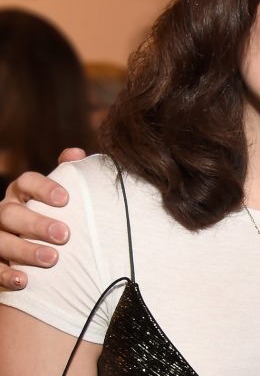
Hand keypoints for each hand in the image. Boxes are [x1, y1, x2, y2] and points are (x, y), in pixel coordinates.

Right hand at [0, 148, 85, 289]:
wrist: (35, 248)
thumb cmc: (54, 216)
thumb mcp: (59, 197)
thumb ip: (69, 174)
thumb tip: (76, 154)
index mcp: (21, 192)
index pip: (27, 181)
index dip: (44, 188)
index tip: (66, 199)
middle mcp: (3, 211)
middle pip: (11, 213)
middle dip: (36, 224)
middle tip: (64, 235)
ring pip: (0, 240)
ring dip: (25, 250)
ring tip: (52, 260)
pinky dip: (6, 275)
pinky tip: (24, 281)